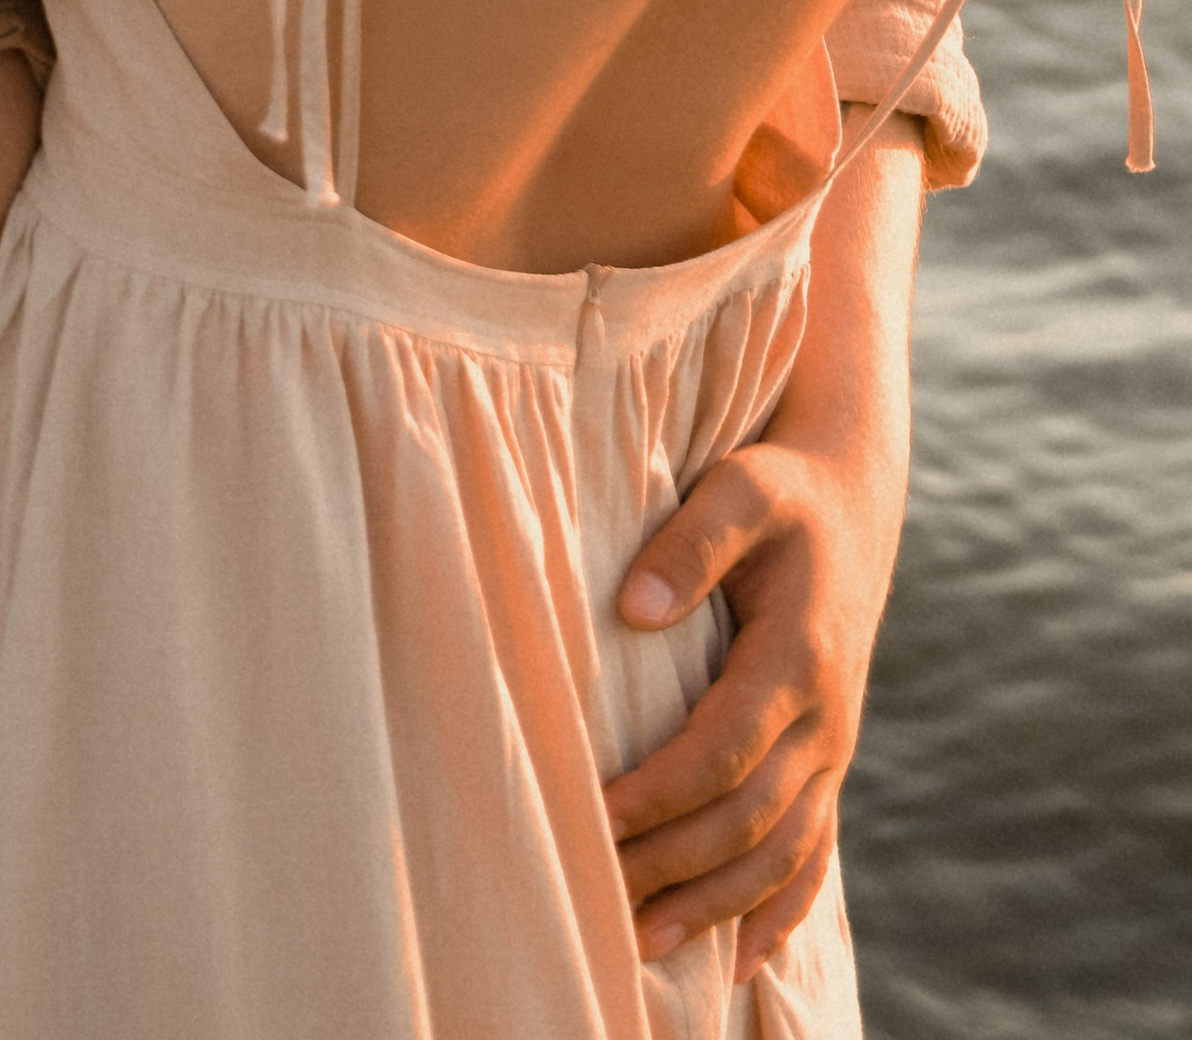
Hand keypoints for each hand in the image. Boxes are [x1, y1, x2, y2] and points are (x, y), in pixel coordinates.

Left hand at [603, 429, 897, 977]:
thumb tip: (634, 609)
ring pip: (781, 852)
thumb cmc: (781, 491)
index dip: (662, 791)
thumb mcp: (740, 487)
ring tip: (645, 946)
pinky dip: (778, 910)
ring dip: (717, 905)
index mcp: (800, 656)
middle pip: (749, 817)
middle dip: (675, 863)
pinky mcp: (829, 761)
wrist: (851, 502)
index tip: (595, 812)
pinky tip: (739, 958)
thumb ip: (691, 542)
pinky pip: (813, 853)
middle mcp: (825, 718)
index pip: (725, 749)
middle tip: (597, 893)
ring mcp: (832, 748)